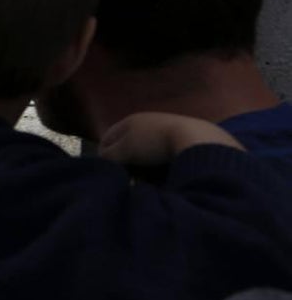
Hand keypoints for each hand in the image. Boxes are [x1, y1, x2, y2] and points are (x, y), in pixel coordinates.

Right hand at [99, 111, 243, 164]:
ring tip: (146, 179)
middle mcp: (145, 122)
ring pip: (144, 152)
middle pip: (126, 146)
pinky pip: (162, 155)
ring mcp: (164, 129)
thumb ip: (108, 155)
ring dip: (142, 166)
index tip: (108, 173)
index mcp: (129, 120)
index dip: (103, 156)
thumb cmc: (153, 144)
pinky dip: (159, 165)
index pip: (106, 139)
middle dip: (125, 162)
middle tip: (127, 177)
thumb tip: (102, 162)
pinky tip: (163, 174)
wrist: (197, 141)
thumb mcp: (124, 150)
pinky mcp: (181, 139)